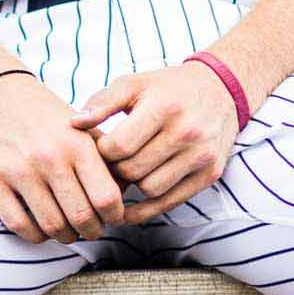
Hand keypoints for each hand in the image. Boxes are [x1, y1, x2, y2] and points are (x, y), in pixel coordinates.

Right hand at [0, 73, 125, 243]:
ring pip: (52, 226)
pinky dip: (36, 235)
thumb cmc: (45, 115)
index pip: (107, 198)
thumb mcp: (82, 128)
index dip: (115, 216)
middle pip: (81, 217)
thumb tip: (127, 195)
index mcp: (76, 143)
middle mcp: (48, 156)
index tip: (112, 216)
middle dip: (92, 230)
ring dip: (66, 236)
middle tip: (92, 227)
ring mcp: (18, 169)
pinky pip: (19, 225)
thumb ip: (106, 160)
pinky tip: (43, 226)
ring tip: (69, 229)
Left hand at [71, 64, 240, 223]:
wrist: (220, 89)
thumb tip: (74, 124)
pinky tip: (130, 208)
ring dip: (133, 186)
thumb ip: (101, 102)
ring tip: (127, 173)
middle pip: (133, 170)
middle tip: (111, 164)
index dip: (103, 152)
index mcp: (163, 107)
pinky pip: (171, 202)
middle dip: (116, 170)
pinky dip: (147, 210)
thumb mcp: (133, 84)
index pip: (119, 146)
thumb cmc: (167, 88)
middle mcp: (186, 132)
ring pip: (151, 189)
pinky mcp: (210, 174)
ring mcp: (201, 155)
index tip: (101, 148)